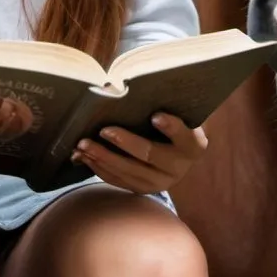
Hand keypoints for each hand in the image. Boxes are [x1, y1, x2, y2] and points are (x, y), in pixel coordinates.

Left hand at [70, 113, 207, 194]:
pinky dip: (99, 168)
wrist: (177, 155)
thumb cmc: (172, 123)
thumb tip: (114, 86)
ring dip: (103, 157)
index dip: (170, 127)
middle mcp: (178, 167)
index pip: (183, 135)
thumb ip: (157, 102)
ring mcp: (160, 183)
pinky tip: (83, 157)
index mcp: (192, 145)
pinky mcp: (142, 190)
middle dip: (124, 143)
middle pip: (150, 154)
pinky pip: (119, 181)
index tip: (155, 116)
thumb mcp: (174, 113)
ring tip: (83, 145)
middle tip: (103, 130)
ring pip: (129, 171)